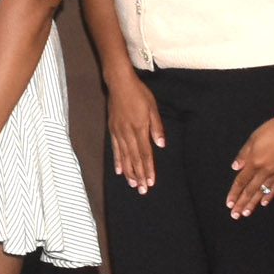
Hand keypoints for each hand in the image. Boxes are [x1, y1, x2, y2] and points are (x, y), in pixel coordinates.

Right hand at [106, 70, 164, 193]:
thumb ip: (157, 128)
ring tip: (132, 184)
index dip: (148, 169)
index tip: (151, 182)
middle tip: (142, 190)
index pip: (145, 154)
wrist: (119, 83)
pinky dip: (117, 161)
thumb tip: (161, 145)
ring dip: (129, 172)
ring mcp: (118, 132)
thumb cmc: (139, 93)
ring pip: (124, 156)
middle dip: (139, 175)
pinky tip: (119, 170)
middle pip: (134, 159)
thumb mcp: (153, 108)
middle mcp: (127, 133)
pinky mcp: (112, 130)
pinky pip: (115, 149)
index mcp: (139, 128)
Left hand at [228, 110, 273, 217]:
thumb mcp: (252, 139)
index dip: (234, 193)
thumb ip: (243, 155)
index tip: (229, 203)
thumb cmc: (272, 130)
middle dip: (242, 203)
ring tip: (246, 213)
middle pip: (250, 190)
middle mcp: (265, 170)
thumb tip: (235, 168)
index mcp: (255, 162)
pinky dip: (269, 196)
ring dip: (254, 203)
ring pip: (262, 191)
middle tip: (235, 215)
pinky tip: (264, 202)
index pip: (241, 181)